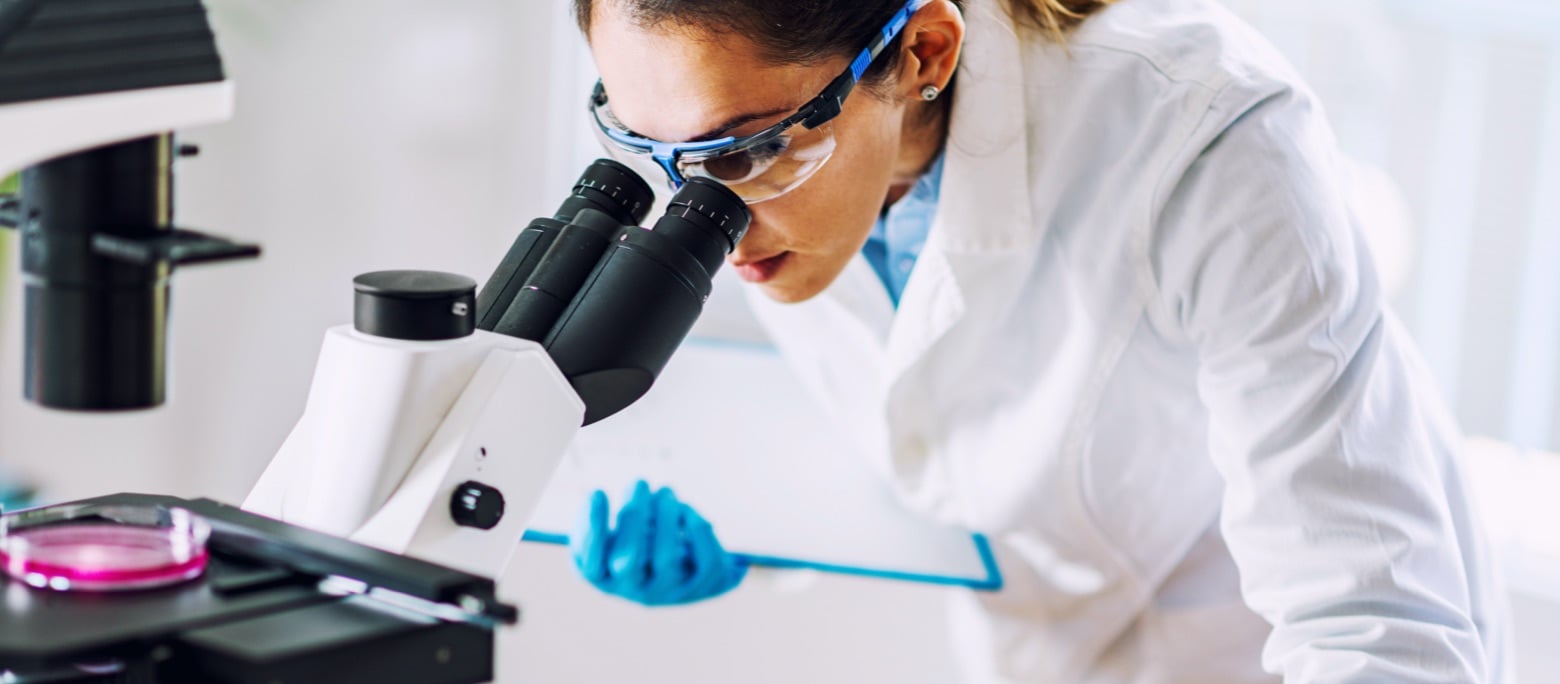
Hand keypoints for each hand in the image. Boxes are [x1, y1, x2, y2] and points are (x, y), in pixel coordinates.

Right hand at [570, 480, 746, 605]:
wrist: (690, 568)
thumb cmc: (640, 542)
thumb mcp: (614, 533)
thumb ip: (599, 520)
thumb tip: (595, 501)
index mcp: (606, 578)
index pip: (590, 566)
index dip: (592, 530)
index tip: (597, 492)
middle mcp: (636, 591)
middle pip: (628, 562)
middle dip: (633, 517)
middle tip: (639, 481)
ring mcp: (670, 592)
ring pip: (667, 560)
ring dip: (666, 518)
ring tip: (666, 492)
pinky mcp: (703, 585)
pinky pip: (706, 562)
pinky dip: (698, 530)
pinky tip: (688, 511)